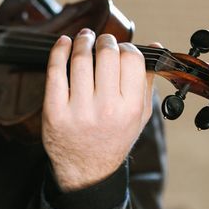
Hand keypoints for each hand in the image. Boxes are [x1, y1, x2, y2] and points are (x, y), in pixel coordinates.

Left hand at [42, 28, 154, 191]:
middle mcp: (107, 109)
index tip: (120, 47)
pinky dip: (58, 51)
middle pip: (107, 54)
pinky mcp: (55, 111)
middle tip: (100, 39)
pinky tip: (63, 44)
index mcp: (131, 108)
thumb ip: (147, 80)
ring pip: (80, 59)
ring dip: (82, 41)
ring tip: (83, 38)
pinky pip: (55, 71)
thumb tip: (153, 45)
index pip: (132, 59)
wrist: (86, 170)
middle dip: (104, 40)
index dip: (126, 47)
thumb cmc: (114, 138)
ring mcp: (79, 110)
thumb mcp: (139, 115)